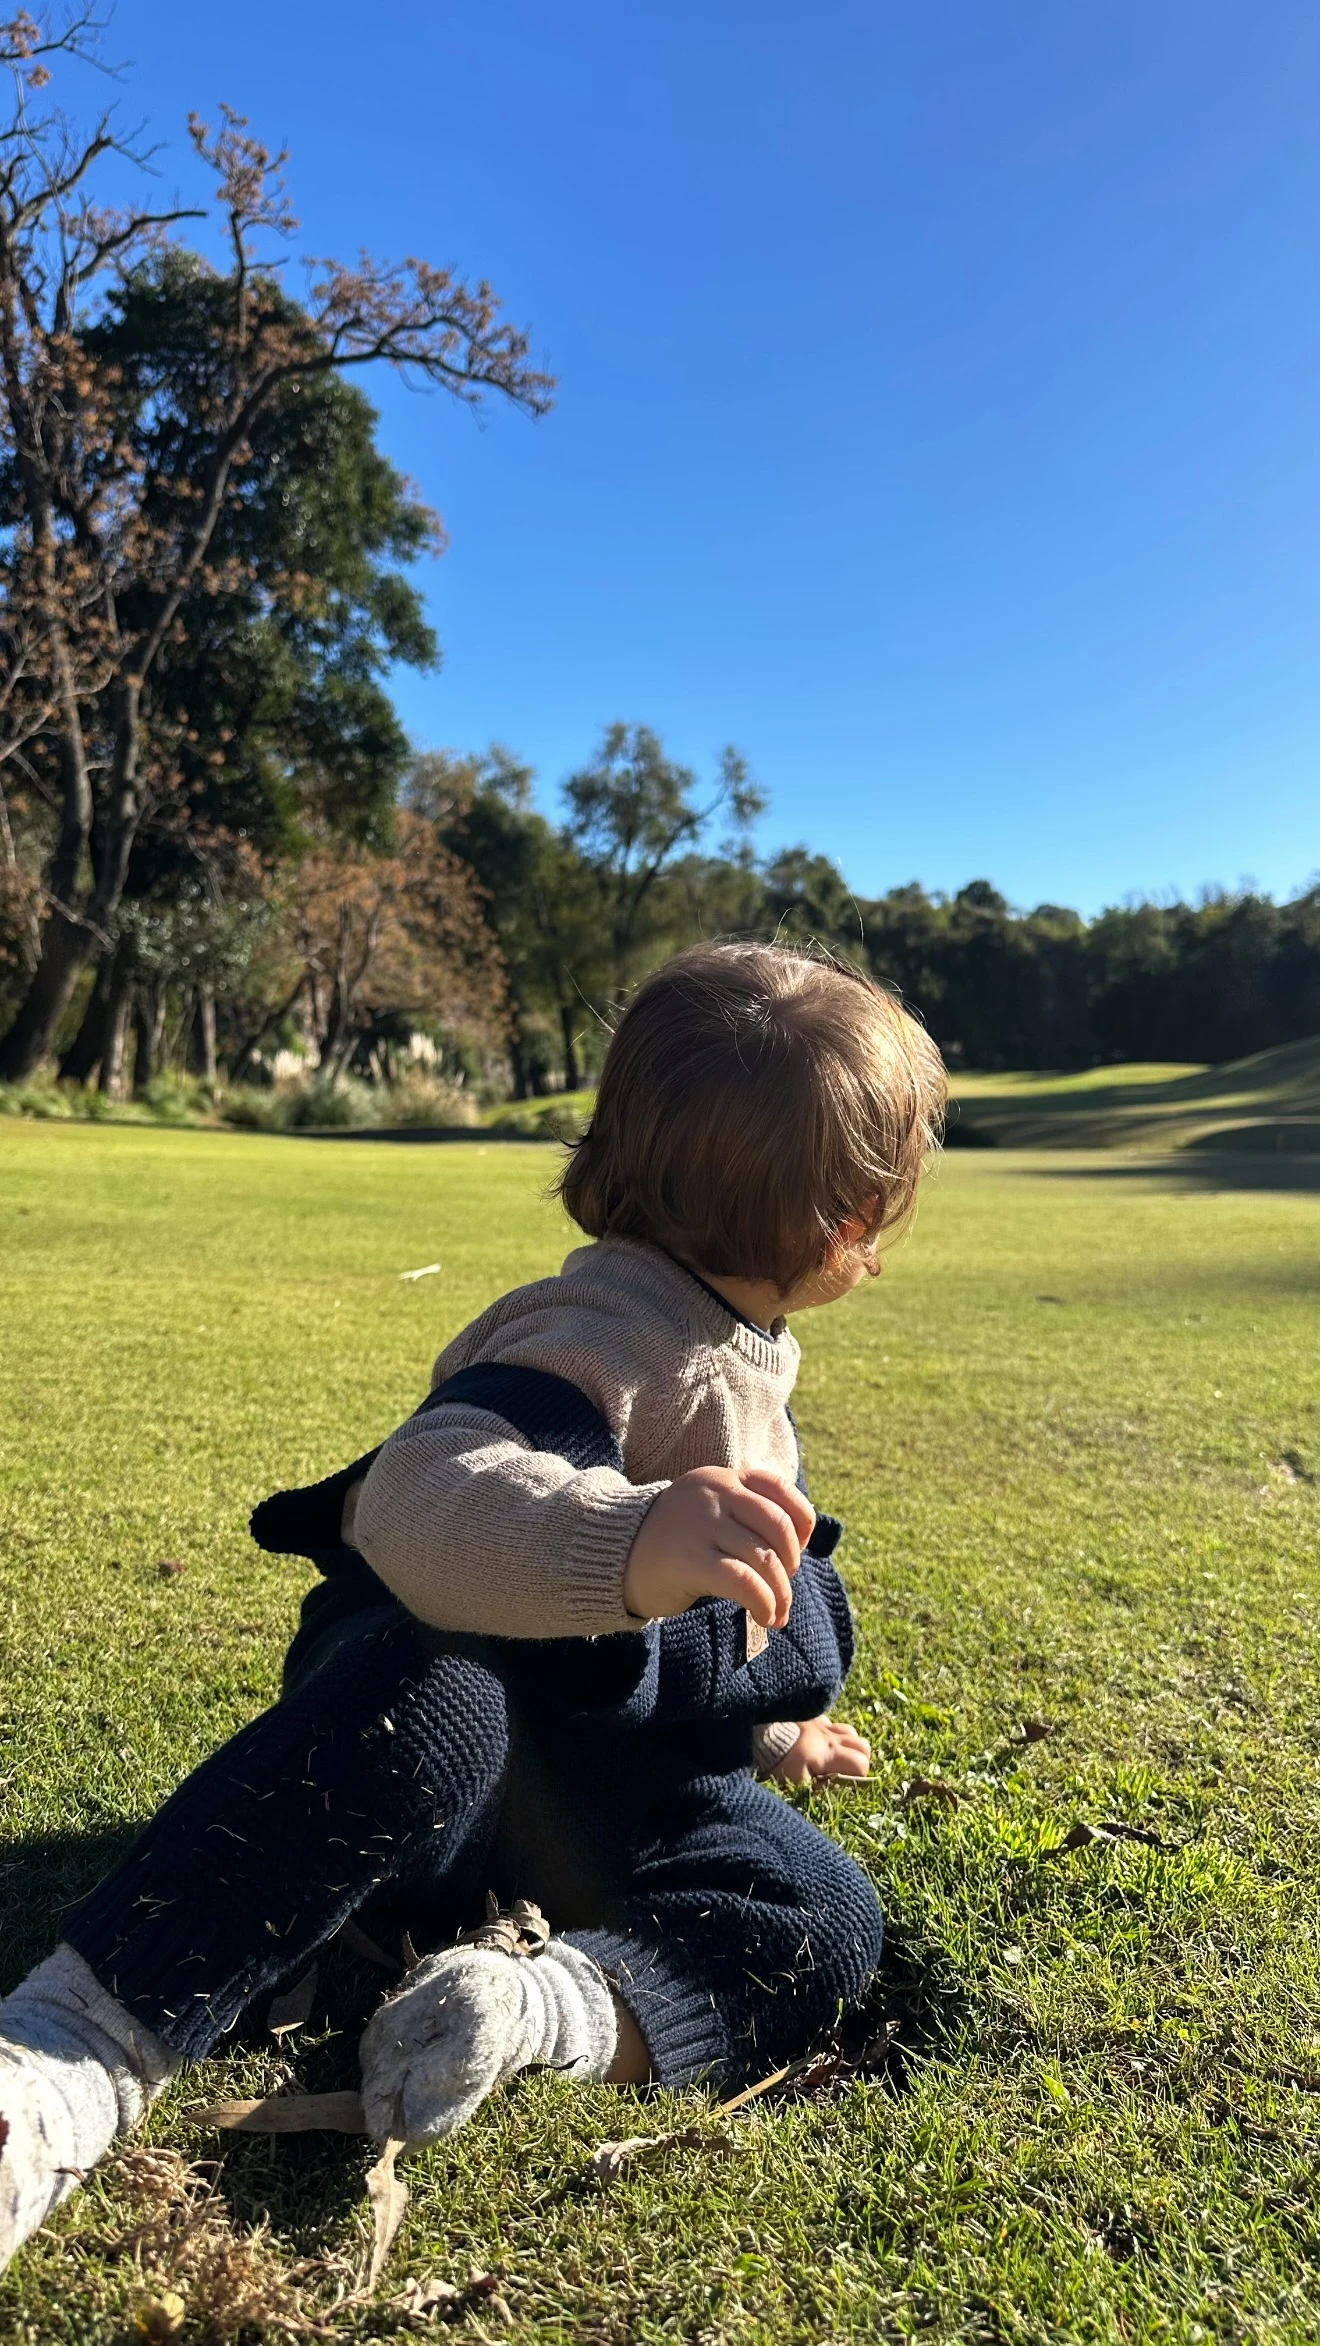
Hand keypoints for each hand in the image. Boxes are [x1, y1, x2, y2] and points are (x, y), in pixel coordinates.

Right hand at [623, 1466, 814, 1627]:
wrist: (612, 1556)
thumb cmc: (671, 1540)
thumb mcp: (708, 1510)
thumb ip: (744, 1514)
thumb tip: (798, 1548)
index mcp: (721, 1478)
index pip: (780, 1489)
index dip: (802, 1522)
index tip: (796, 1550)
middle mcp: (714, 1493)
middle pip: (778, 1527)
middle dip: (790, 1563)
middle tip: (781, 1586)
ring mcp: (701, 1524)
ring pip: (765, 1559)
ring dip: (781, 1593)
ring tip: (776, 1613)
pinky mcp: (691, 1560)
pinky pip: (745, 1582)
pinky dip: (764, 1603)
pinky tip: (763, 1616)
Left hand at [770, 1716, 871, 1783]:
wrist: (762, 1736)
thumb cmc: (780, 1762)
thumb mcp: (799, 1783)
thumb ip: (821, 1787)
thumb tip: (837, 1788)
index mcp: (830, 1753)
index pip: (861, 1763)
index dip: (859, 1776)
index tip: (846, 1783)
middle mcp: (831, 1737)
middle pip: (863, 1746)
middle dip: (860, 1760)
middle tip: (846, 1771)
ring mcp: (823, 1725)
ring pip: (851, 1732)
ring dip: (850, 1745)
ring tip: (838, 1757)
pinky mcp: (812, 1718)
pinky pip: (832, 1723)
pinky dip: (833, 1733)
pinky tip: (823, 1742)